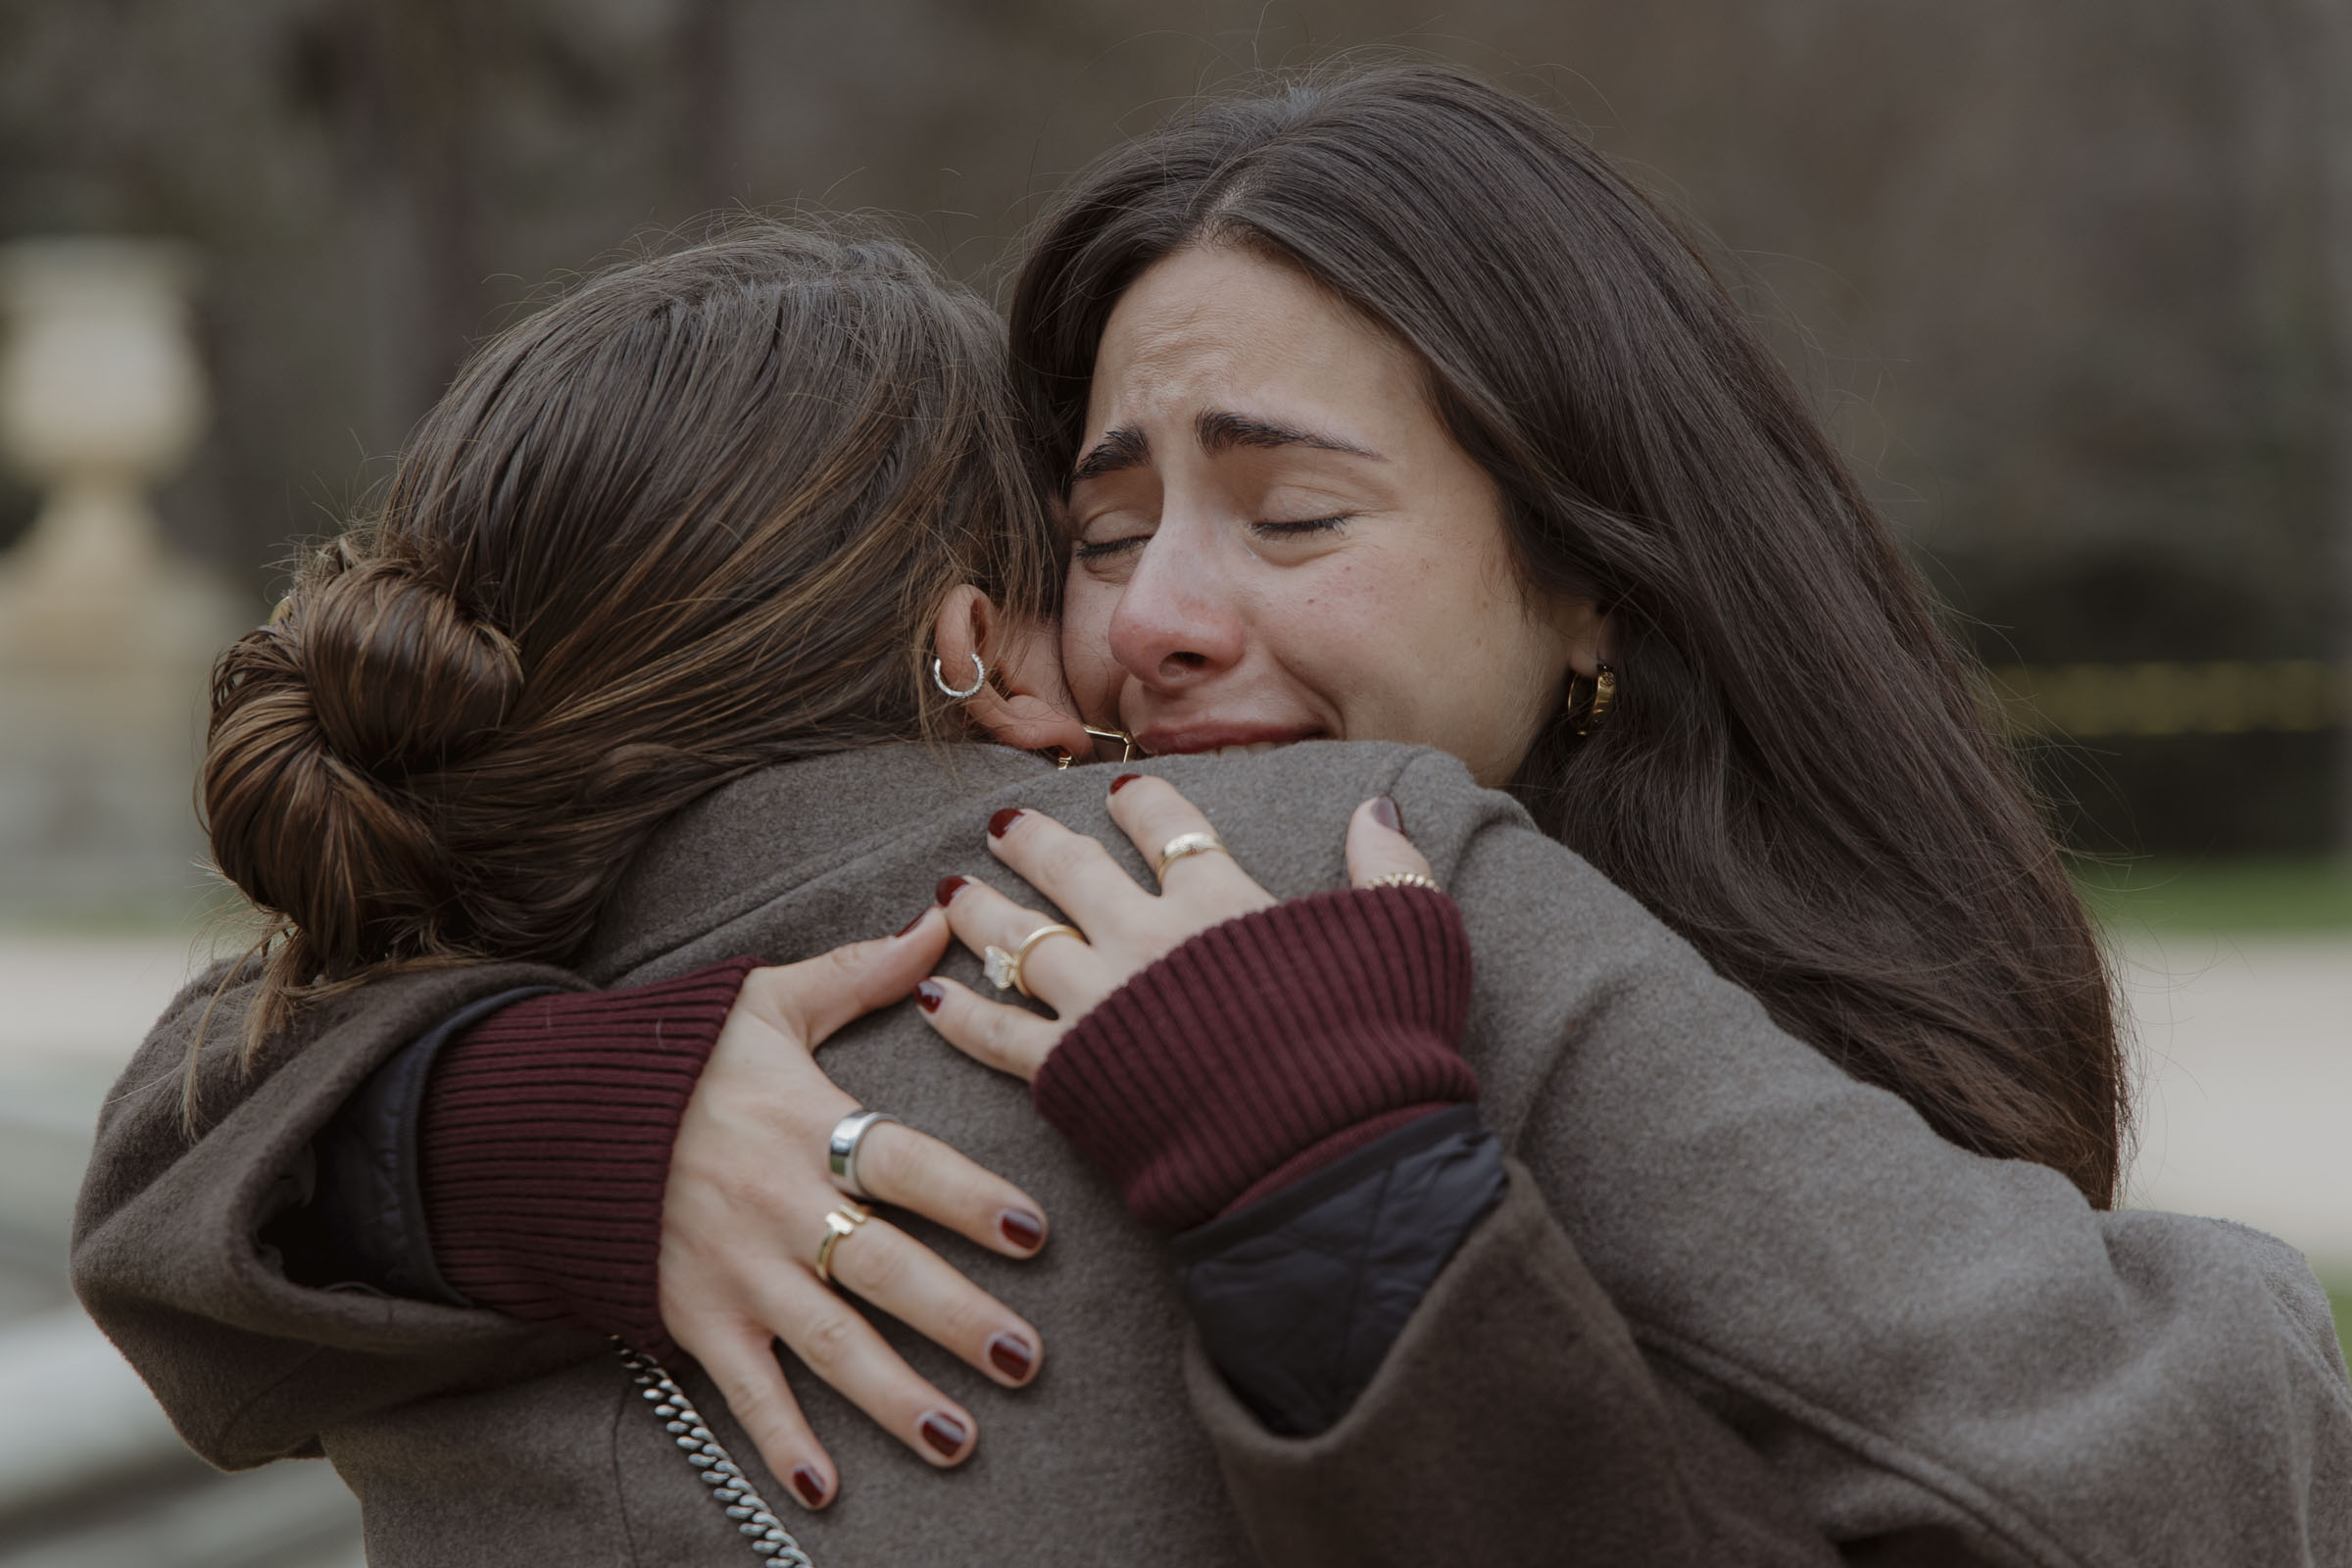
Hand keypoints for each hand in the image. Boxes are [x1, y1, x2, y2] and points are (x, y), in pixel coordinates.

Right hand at [657, 910, 1048, 1510]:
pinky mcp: (693, 1317)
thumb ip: (859, 972)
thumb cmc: (674, 1058)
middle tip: (1023, 1359)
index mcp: (803, 1123)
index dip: (966, 1198)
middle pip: (880, 1267)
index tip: (1031, 1234)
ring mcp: (734, 1270)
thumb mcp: (763, 1002)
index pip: (902, 1164)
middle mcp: (775, 1204)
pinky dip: (781, 1443)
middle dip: (953, 1318)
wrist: (550, 1117)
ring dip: (892, 1396)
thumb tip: (943, 919)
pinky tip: (825, 1490)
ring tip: (958, 1438)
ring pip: (826, 1343)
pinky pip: (744, 1390)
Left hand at [918, 778, 1435, 1081]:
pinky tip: (931, 996)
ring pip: (1020, 940)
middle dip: (1036, 843)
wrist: (1326, 1157)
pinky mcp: (1073, 1074)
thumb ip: (1389, 870)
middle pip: (1073, 872)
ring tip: (951, 891)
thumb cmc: (1377, 1050)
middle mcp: (1149, 938)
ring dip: (981, 912)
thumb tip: (1376, 808)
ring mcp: (1103, 1003)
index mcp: (1222, 902)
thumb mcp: (1411, 940)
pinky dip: (960, 1015)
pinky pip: (998, 1036)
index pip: (1169, 830)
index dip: (1143, 806)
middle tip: (1004, 826)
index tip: (1121, 792)